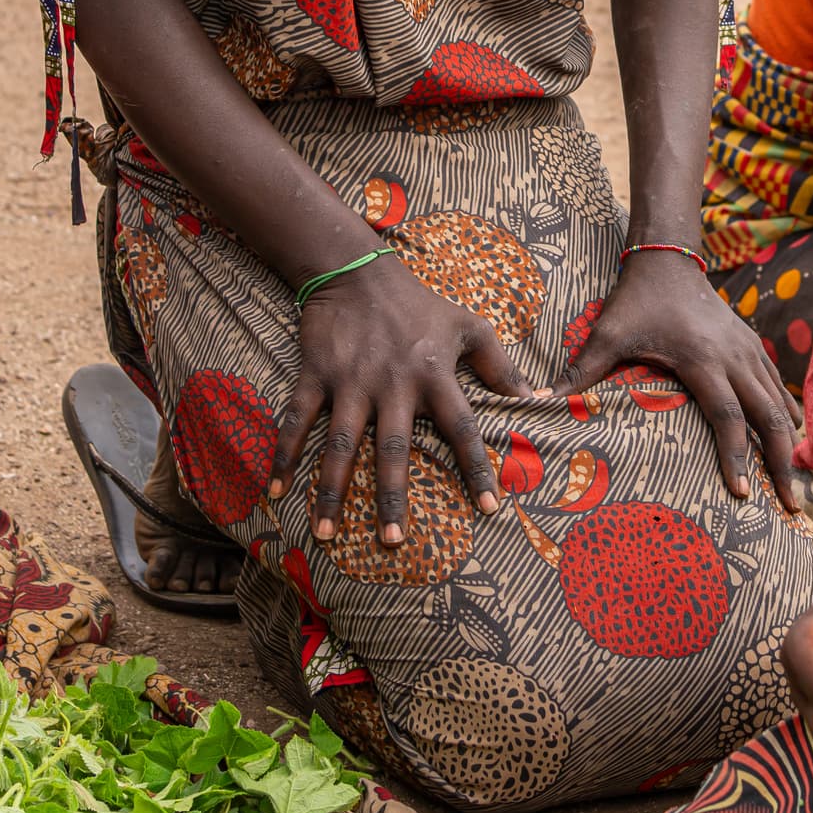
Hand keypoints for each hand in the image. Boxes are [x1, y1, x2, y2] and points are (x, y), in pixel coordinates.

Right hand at [276, 254, 535, 545]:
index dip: (477, 469)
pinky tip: (275, 490)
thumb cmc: (419, 304)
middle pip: (393, 449)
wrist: (356, 270)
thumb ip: (500, 366)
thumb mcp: (468, 326)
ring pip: (341, 446)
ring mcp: (350, 382)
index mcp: (433, 375)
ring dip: (331, 491)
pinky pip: (296, 420)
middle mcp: (392, 384)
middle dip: (392, 497)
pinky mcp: (316, 375)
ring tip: (325, 533)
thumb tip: (537, 398)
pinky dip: (283, 454)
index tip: (490, 509)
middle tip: (392, 541)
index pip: (462, 428)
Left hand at [570, 248, 803, 511]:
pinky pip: (779, 388)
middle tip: (789, 506)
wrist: (668, 259)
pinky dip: (787, 417)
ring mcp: (749, 352)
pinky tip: (791, 442)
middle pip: (769, 418)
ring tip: (792, 487)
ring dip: (788, 446)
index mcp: (702, 359)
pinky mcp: (753, 348)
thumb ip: (578, 374)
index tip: (740, 493)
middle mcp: (734, 358)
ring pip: (780, 405)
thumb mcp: (606, 335)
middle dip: (780, 463)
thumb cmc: (634, 300)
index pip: (726, 416)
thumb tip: (535, 405)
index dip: (734, 456)